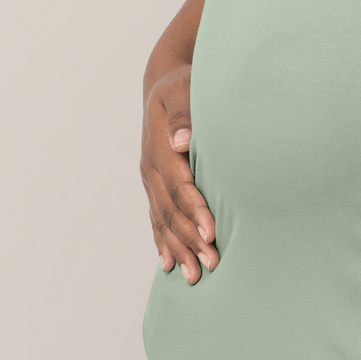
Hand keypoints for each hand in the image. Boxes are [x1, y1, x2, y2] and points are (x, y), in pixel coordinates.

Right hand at [140, 63, 217, 282]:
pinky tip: (170, 265)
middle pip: (171, 210)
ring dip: (179, 248)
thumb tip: (180, 141)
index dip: (195, 209)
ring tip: (194, 276)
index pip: (179, 185)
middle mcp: (151, 168)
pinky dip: (163, 242)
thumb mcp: (182, 89)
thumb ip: (182, 114)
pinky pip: (156, 218)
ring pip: (163, 220)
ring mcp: (149, 179)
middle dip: (190, 239)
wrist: (163, 83)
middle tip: (210, 264)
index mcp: (159, 147)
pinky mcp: (153, 185)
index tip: (211, 232)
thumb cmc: (182, 85)